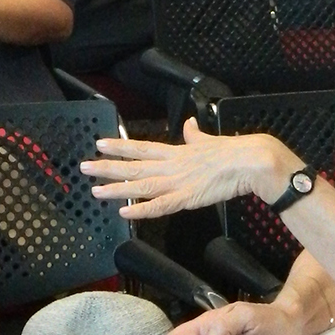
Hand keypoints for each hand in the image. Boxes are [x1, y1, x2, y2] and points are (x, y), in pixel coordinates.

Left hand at [84, 118, 303, 219]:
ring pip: (140, 186)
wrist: (251, 161)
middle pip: (133, 166)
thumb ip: (195, 135)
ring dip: (117, 188)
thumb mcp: (209, 139)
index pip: (141, 148)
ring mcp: (177, 182)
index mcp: (176, 152)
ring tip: (95, 190)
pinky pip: (160, 206)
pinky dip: (142, 209)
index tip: (99, 143)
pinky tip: (125, 211)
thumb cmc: (234, 151)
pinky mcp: (186, 198)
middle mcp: (171, 166)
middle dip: (107, 167)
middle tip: (84, 167)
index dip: (119, 146)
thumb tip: (190, 123)